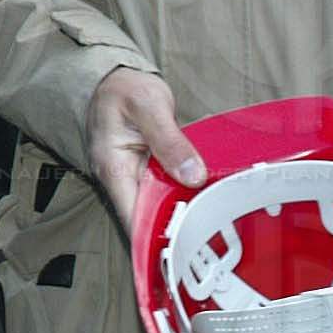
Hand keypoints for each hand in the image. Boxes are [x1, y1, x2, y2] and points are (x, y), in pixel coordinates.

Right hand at [87, 66, 205, 235]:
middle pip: (149, 221)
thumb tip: (193, 176)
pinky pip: (166, 195)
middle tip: (214, 247)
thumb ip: (169, 140)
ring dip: (185, 219)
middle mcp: (122, 181)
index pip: (134, 218)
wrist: (114, 78)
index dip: (158, 241)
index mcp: (114, 168)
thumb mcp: (148, 105)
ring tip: (218, 232)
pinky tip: (209, 206)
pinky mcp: (148, 175)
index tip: (188, 254)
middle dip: (177, 235)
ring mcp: (135, 179)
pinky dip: (186, 201)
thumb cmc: (124, 88)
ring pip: (160, 210)